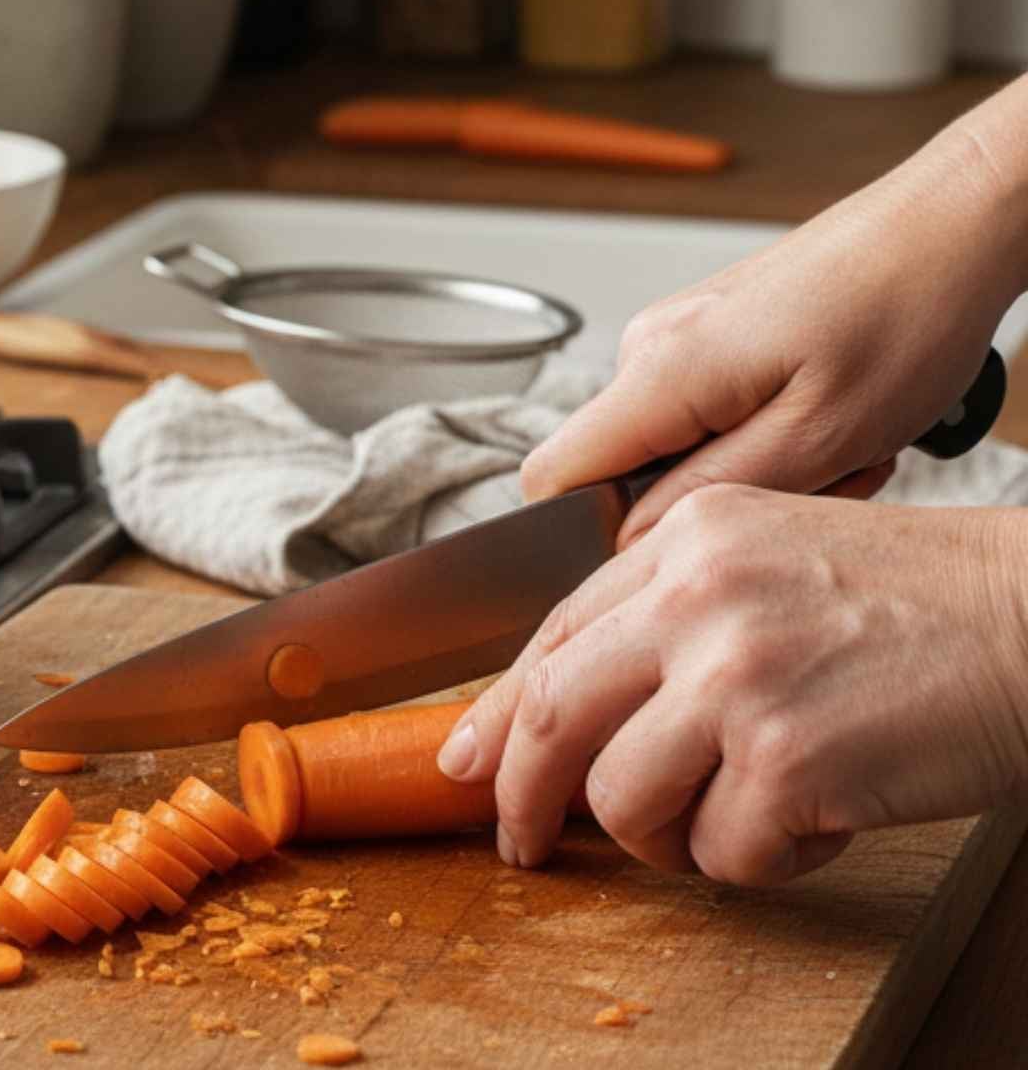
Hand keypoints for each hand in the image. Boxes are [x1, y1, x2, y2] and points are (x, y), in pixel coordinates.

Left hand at [435, 485, 1027, 884]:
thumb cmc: (932, 603)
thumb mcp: (783, 558)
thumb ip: (680, 611)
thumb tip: (588, 706)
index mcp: (689, 538)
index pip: (554, 635)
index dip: (501, 711)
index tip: (468, 758)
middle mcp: (696, 596)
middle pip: (554, 716)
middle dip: (522, 795)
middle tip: (522, 844)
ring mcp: (736, 677)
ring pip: (625, 800)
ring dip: (669, 840)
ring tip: (741, 824)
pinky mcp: (785, 759)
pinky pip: (721, 852)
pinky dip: (761, 862)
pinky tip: (819, 825)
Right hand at [521, 121, 1027, 544]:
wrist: (952, 224)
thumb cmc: (909, 310)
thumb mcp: (820, 435)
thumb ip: (708, 495)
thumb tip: (630, 542)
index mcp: (660, 369)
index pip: (550, 477)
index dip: (586, 534)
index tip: (671, 551)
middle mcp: (648, 346)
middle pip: (621, 474)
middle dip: (709, 505)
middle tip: (818, 482)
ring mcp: (675, 336)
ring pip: (673, 452)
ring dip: (754, 471)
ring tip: (840, 446)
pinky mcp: (706, 335)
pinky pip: (704, 419)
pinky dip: (765, 438)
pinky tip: (828, 419)